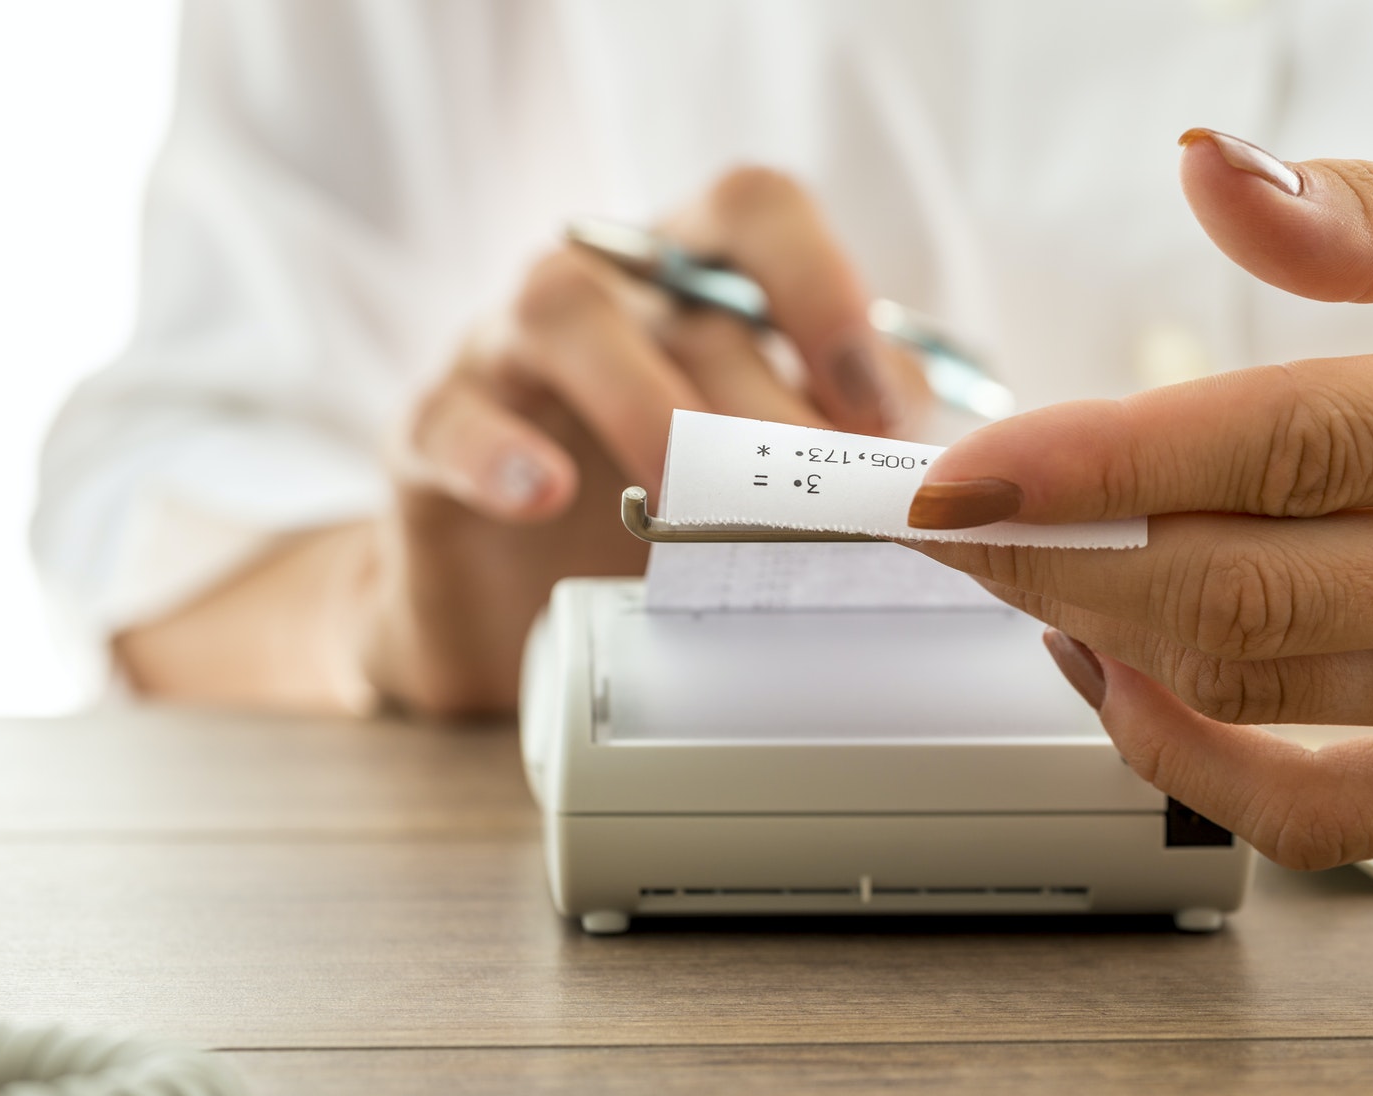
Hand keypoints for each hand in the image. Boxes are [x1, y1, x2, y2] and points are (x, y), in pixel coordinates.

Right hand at [362, 167, 926, 714]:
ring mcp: (508, 349)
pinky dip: (496, 452)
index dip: (824, 287)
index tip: (877, 410)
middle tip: (815, 507)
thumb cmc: (664, 513)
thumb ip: (844, 442)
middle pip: (685, 295)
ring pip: (561, 311)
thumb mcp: (766, 473)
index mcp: (695, 279)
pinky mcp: (431, 431)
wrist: (515, 609)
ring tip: (692, 498)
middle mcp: (608, 289)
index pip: (757, 209)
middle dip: (764, 404)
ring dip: (644, 402)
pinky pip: (447, 417)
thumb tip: (942, 465)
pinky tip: (544, 493)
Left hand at [909, 129, 1372, 867]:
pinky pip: (1325, 819)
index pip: (1292, 445)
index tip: (963, 469)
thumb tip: (1209, 169)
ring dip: (1103, 637)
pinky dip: (1194, 763)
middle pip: (1255, 589)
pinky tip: (1123, 682)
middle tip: (955, 519)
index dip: (1100, 463)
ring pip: (1267, 690)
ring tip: (1027, 565)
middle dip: (1060, 559)